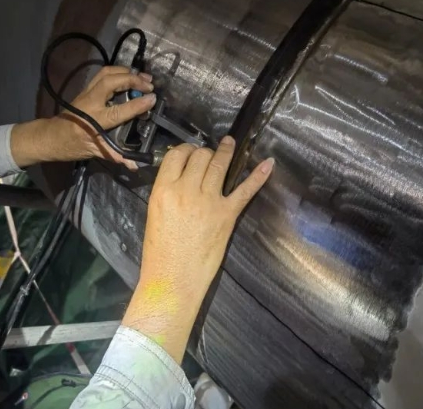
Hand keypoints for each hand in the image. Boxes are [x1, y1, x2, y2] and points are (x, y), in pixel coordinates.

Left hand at [11, 66, 155, 168]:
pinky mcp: (86, 89)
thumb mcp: (93, 153)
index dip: (137, 104)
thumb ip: (115, 156)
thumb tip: (135, 166)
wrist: (51, 137)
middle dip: (133, 79)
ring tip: (143, 76)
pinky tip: (129, 76)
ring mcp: (87, 93)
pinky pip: (103, 74)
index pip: (119, 110)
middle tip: (150, 84)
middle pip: (112, 81)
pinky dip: (118, 72)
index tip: (153, 98)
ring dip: (126, 71)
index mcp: (94, 120)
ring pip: (106, 73)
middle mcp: (90, 102)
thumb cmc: (71, 146)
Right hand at [122, 137, 273, 362]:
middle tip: (207, 155)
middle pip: (199, 156)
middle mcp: (186, 189)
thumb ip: (167, 193)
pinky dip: (258, 176)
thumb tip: (181, 179)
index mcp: (164, 190)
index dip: (185, 149)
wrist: (173, 279)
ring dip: (226, 152)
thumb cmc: (159, 252)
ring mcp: (209, 201)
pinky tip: (268, 163)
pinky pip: (245, 190)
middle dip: (204, 152)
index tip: (189, 152)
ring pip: (219, 165)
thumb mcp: (154, 214)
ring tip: (230, 144)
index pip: (176, 155)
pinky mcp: (227, 214)